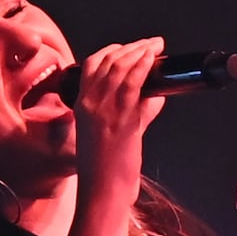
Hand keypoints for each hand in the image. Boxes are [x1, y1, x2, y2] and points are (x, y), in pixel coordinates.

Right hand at [71, 38, 171, 188]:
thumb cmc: (107, 170)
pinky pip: (132, 83)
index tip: (128, 46)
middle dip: (131, 47)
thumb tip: (153, 97)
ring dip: (140, 51)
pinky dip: (143, 65)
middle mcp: (89, 103)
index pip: (91, 65)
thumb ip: (132, 113)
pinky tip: (152, 57)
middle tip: (150, 43)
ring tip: (155, 46)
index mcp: (81, 106)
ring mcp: (104, 110)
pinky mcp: (122, 119)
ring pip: (120, 67)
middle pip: (108, 61)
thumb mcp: (111, 135)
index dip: (111, 50)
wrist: (102, 192)